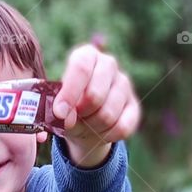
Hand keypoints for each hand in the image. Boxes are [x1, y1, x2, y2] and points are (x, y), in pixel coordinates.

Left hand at [52, 44, 140, 166]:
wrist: (85, 122)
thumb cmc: (67, 107)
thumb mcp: (57, 106)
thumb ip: (59, 110)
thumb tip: (67, 119)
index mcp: (87, 55)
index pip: (81, 68)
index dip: (69, 93)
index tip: (59, 113)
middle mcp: (108, 64)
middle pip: (95, 95)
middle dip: (80, 115)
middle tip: (72, 120)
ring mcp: (124, 84)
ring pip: (108, 115)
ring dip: (92, 128)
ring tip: (85, 125)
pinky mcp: (134, 105)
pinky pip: (122, 127)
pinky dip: (106, 136)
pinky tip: (99, 132)